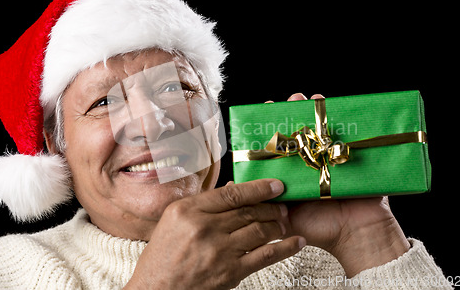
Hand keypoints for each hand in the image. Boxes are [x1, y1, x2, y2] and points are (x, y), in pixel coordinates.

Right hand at [125, 179, 305, 288]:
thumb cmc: (162, 255)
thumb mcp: (173, 219)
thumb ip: (203, 204)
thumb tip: (234, 188)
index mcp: (188, 211)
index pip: (231, 193)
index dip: (258, 188)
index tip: (275, 185)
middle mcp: (204, 228)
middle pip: (248, 211)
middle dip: (271, 207)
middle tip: (282, 206)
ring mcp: (219, 251)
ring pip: (260, 231)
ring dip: (278, 225)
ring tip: (284, 222)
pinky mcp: (230, 273)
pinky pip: (265, 256)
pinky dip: (285, 248)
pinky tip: (297, 242)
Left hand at [277, 93, 410, 276]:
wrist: (356, 237)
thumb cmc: (321, 230)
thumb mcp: (285, 218)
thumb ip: (261, 204)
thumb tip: (232, 185)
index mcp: (294, 173)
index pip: (281, 145)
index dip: (274, 128)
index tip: (265, 109)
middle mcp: (311, 163)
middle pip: (301, 133)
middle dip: (295, 113)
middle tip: (291, 100)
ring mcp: (332, 160)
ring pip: (322, 130)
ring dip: (316, 112)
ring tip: (310, 99)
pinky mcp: (350, 160)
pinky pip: (347, 136)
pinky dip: (343, 121)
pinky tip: (335, 108)